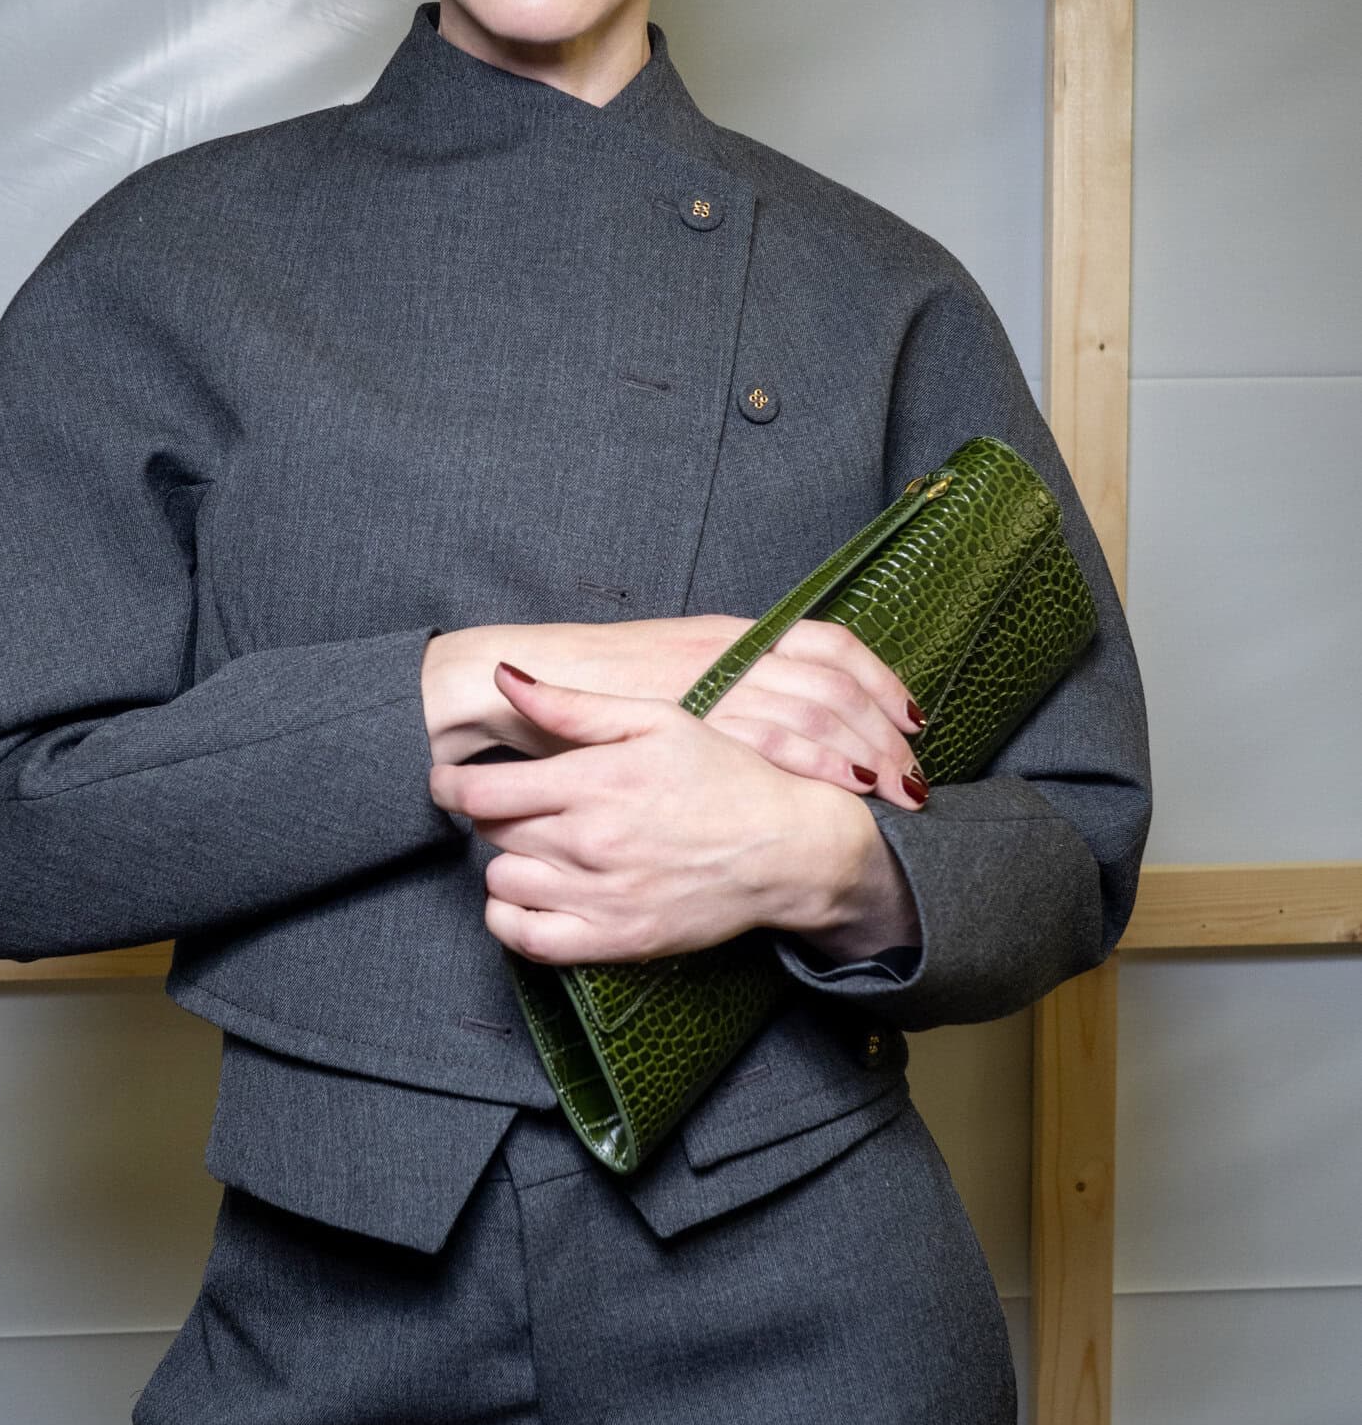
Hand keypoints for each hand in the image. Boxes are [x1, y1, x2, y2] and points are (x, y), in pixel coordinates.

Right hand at [421, 614, 927, 809]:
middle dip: (884, 729)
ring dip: (863, 749)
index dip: (880, 679)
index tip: (913, 717)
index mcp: (727, 634)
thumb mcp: (667, 672)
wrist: (508, 690)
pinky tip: (843, 790)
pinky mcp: (685, 724)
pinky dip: (815, 764)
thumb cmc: (585, 686)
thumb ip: (722, 683)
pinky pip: (767, 740)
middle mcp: (726, 653)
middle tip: (917, 772)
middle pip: (834, 683)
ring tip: (896, 790)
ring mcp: (707, 686)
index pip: (828, 645)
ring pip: (812, 711)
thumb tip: (777, 707)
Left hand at [428, 662, 914, 966]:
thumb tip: (504, 677)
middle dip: (493, 813)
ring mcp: (601, 897)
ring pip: (503, 882)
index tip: (446, 778)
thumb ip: (573, 705)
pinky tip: (529, 895)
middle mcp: (590, 842)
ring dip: (507, 861)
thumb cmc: (725, 776)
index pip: (482, 790)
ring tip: (536, 845)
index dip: (451, 783)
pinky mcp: (615, 940)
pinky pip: (526, 939)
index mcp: (595, 781)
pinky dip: (511, 918)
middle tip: (516, 803)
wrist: (788, 848)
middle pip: (493, 831)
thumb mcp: (656, 719)